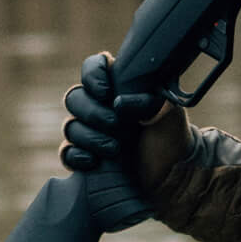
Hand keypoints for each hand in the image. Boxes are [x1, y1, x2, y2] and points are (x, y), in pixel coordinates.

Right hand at [60, 53, 163, 171]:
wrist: (173, 174)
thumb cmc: (171, 137)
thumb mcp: (171, 114)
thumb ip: (150, 100)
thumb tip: (119, 104)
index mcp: (118, 87)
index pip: (93, 67)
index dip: (92, 75)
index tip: (106, 91)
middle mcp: (100, 107)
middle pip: (74, 97)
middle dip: (92, 112)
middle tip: (116, 124)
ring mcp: (90, 132)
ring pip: (70, 127)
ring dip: (89, 136)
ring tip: (114, 148)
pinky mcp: (87, 158)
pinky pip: (67, 154)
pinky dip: (76, 156)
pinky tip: (94, 162)